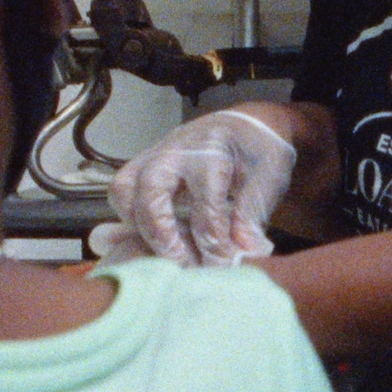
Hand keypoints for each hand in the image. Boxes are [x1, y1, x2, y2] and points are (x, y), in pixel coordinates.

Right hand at [108, 109, 296, 266]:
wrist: (244, 124)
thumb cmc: (258, 151)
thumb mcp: (270, 176)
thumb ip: (253, 213)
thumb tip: (244, 251)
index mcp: (211, 150)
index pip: (205, 203)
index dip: (214, 242)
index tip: (223, 267)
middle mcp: (175, 149)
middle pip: (150, 189)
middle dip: (162, 234)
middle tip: (184, 264)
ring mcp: (153, 155)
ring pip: (124, 188)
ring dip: (138, 225)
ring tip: (165, 252)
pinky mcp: (143, 165)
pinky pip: (122, 191)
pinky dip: (131, 219)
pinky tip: (155, 240)